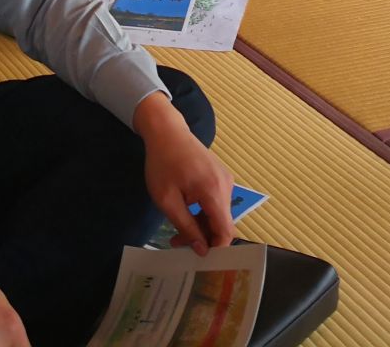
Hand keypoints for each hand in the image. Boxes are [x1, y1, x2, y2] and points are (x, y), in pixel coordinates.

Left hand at [134, 93, 234, 255]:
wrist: (167, 131)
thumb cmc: (163, 163)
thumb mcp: (167, 200)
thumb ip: (186, 226)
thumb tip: (202, 249)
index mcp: (214, 191)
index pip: (225, 231)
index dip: (216, 249)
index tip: (198, 258)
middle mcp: (226, 186)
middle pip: (222, 224)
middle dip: (203, 238)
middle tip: (177, 242)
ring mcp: (225, 179)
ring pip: (219, 214)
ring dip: (201, 225)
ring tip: (177, 229)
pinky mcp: (220, 176)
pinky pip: (217, 202)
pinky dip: (204, 212)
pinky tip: (186, 211)